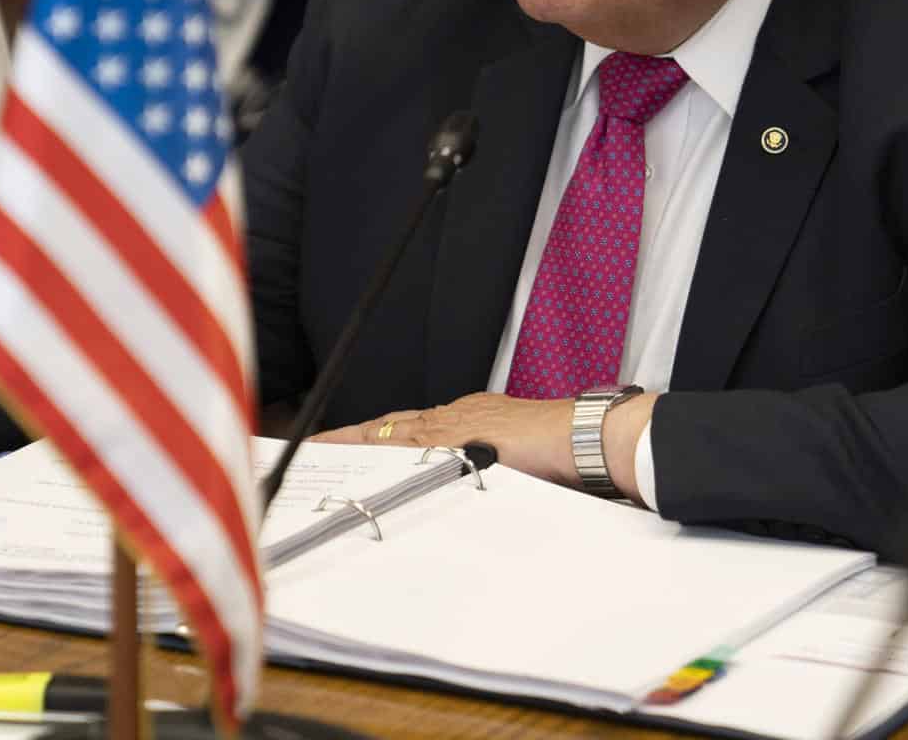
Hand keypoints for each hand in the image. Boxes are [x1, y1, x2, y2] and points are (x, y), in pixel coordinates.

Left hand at [312, 391, 659, 495]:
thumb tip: (479, 492)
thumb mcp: (519, 466)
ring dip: (358, 440)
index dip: (379, 437)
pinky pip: (411, 444)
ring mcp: (460, 423)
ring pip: (394, 430)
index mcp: (471, 421)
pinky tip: (362, 457)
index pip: (412, 428)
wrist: (590, 438)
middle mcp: (460, 416)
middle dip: (354, 436)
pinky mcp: (465, 437)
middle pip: (393, 425)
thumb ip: (492, 474)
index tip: (351, 444)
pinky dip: (383, 450)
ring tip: (322, 449)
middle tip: (317, 445)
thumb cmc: (566, 453)